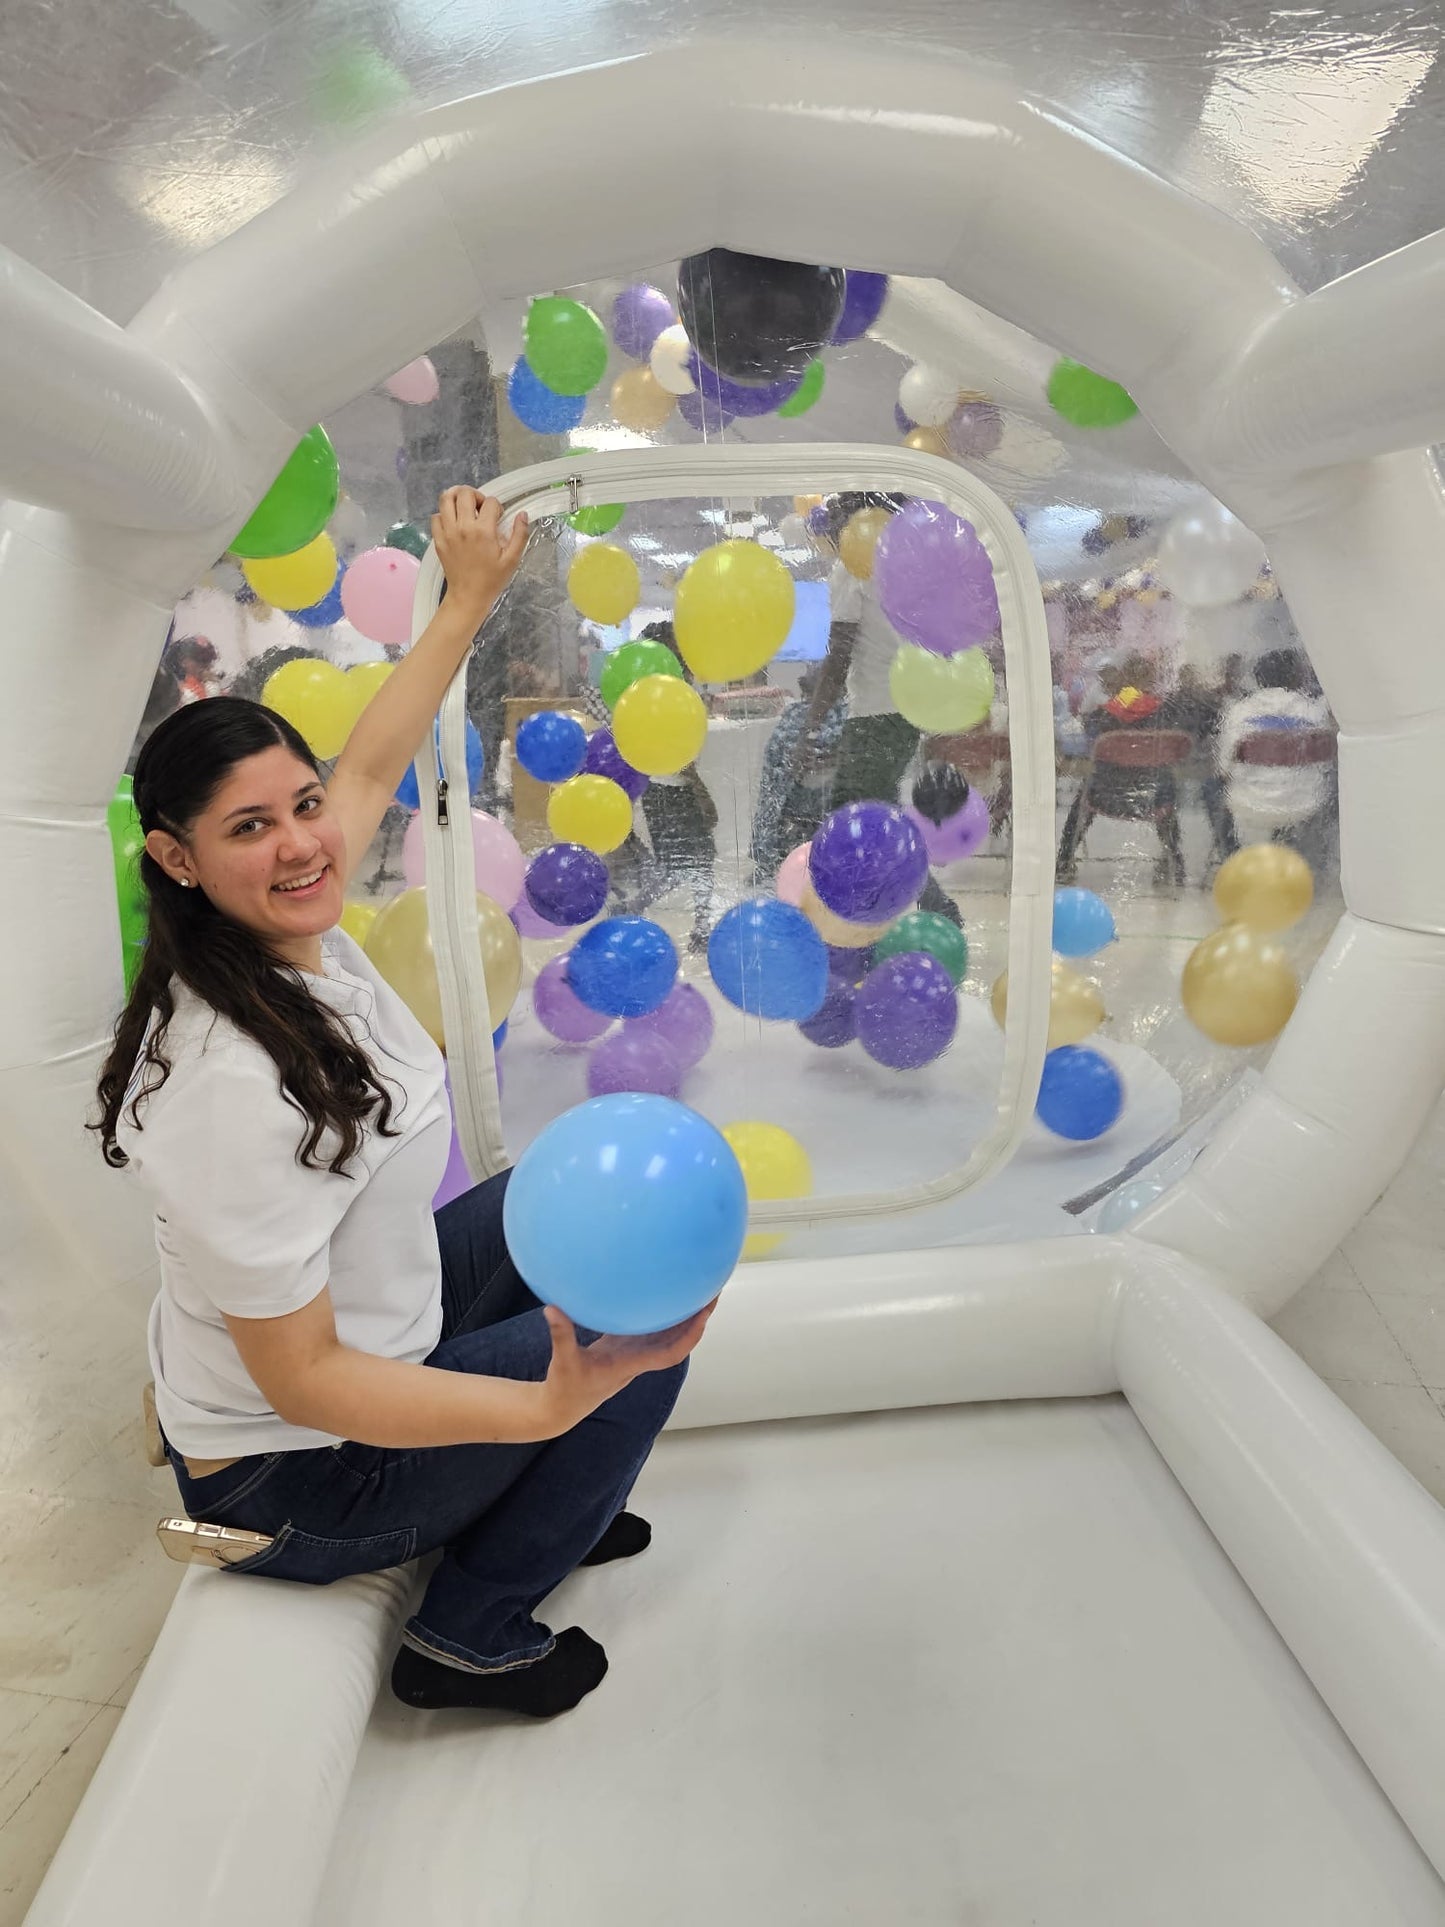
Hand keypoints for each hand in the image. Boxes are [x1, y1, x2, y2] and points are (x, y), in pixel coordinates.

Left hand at [430, 487, 528, 621]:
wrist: (468, 596)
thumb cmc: (492, 580)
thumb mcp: (512, 559)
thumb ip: (520, 535)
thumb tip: (522, 514)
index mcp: (483, 531)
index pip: (490, 502)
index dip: (497, 506)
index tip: (498, 518)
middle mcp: (463, 527)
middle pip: (464, 493)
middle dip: (476, 495)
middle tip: (480, 508)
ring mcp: (448, 532)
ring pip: (446, 499)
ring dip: (456, 497)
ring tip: (464, 506)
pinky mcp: (438, 539)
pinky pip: (436, 516)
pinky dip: (444, 514)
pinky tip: (453, 522)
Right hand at [537, 1297, 719, 1435]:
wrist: (562, 1407)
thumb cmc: (565, 1388)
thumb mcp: (562, 1362)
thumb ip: (560, 1335)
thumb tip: (552, 1308)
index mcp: (630, 1365)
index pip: (670, 1354)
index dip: (690, 1337)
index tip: (704, 1315)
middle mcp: (638, 1359)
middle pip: (677, 1340)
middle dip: (697, 1318)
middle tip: (713, 1289)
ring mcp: (632, 1352)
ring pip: (666, 1334)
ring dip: (683, 1315)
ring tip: (698, 1286)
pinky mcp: (622, 1346)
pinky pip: (649, 1328)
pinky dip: (660, 1313)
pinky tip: (664, 1292)